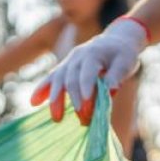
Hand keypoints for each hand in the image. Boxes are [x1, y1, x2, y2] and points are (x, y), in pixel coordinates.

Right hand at [31, 17, 148, 124]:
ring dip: (56, 99)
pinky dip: (41, 90)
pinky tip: (33, 103)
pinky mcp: (64, 67)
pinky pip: (51, 78)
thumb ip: (117, 75)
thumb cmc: (123, 54)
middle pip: (71, 79)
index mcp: (93, 53)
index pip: (87, 73)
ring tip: (57, 118)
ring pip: (58, 79)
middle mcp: (77, 56)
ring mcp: (68, 61)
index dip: (86, 90)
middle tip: (83, 119)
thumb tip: (110, 91)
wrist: (115, 41)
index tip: (87, 108)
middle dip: (74, 100)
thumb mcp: (126, 62)